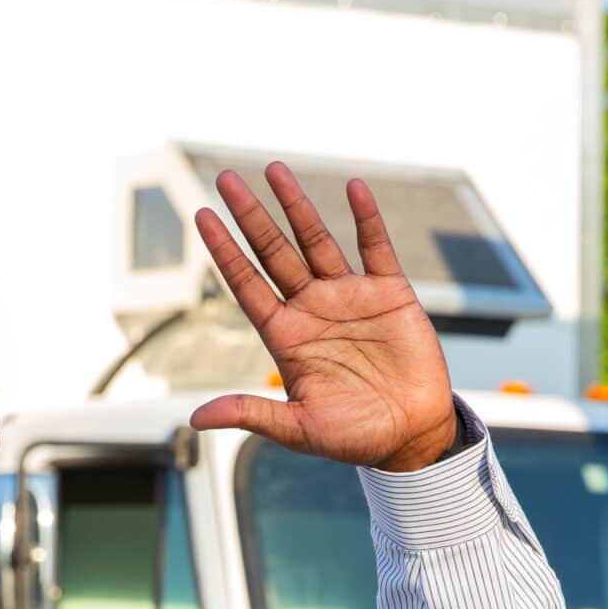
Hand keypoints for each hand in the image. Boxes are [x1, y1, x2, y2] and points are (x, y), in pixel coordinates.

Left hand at [190, 163, 458, 471]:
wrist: (412, 438)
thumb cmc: (354, 438)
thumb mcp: (297, 429)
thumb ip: (251, 413)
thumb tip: (195, 418)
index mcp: (286, 336)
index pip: (247, 284)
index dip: (225, 251)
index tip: (202, 216)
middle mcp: (312, 309)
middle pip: (274, 252)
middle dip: (250, 216)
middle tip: (225, 179)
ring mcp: (350, 297)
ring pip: (316, 241)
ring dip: (296, 206)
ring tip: (274, 170)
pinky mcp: (390, 294)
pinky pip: (375, 248)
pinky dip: (366, 219)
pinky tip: (353, 190)